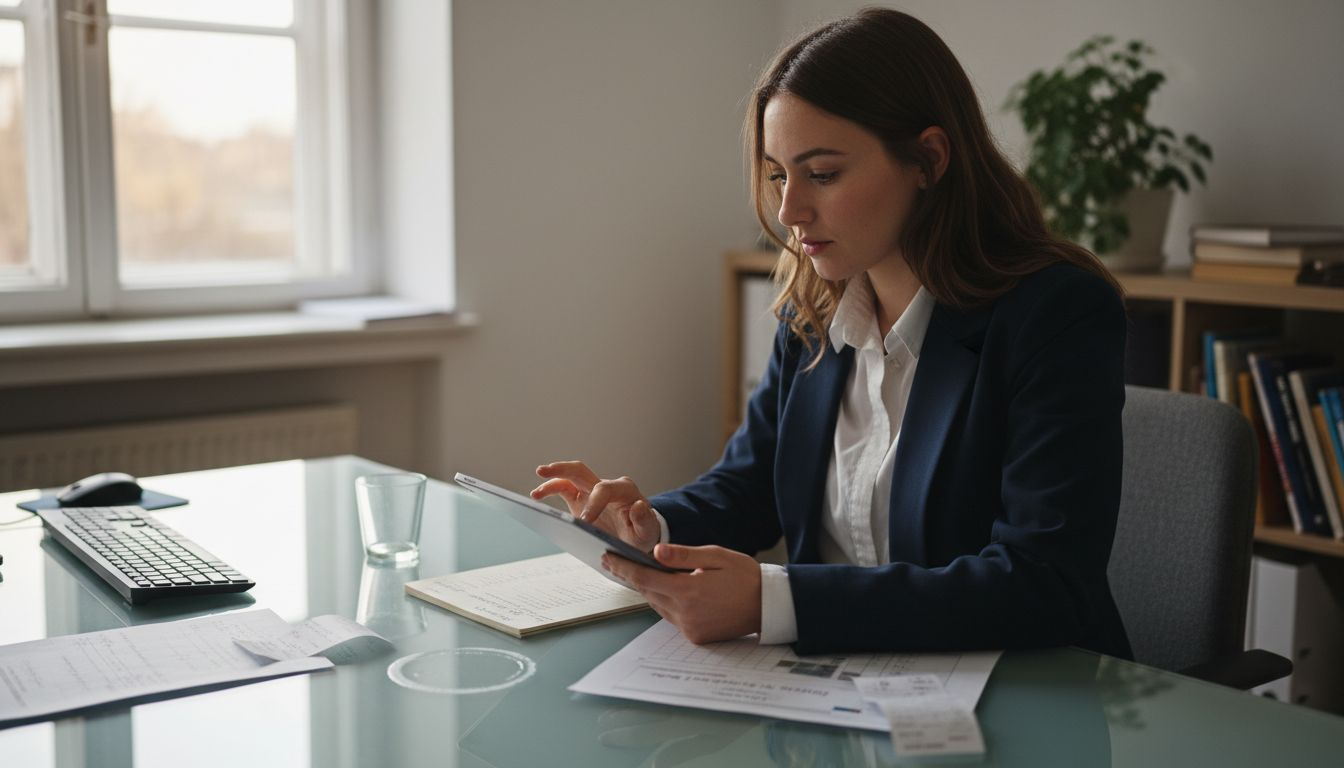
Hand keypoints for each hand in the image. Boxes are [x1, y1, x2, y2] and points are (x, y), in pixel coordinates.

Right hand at [531, 461, 660, 553]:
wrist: (637, 535)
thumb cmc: (642, 532)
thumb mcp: (648, 531)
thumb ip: (645, 520)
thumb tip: (638, 506)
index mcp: (624, 490)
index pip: (604, 489)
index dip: (593, 503)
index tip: (585, 522)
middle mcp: (606, 486)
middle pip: (582, 471)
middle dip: (563, 469)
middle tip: (545, 471)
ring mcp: (591, 490)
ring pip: (569, 476)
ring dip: (552, 477)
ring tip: (535, 491)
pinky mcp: (581, 498)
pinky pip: (564, 488)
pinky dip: (551, 489)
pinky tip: (537, 495)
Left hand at [602, 544, 761, 644]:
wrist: (769, 606)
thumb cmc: (745, 576)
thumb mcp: (716, 556)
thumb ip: (684, 555)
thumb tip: (655, 553)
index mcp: (688, 590)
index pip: (644, 578)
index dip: (623, 568)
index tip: (608, 558)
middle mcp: (685, 613)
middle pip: (648, 592)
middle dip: (633, 576)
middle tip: (618, 560)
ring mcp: (689, 628)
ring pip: (658, 605)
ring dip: (650, 589)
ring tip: (642, 571)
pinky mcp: (695, 637)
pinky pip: (671, 617)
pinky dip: (666, 602)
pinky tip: (670, 589)